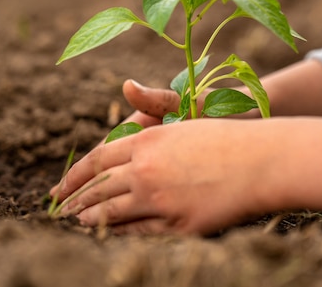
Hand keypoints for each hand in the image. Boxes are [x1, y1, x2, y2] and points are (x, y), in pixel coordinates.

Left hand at [49, 117, 321, 234]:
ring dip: (91, 218)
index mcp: (147, 139)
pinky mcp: (180, 223)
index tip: (59, 187)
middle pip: (98, 188)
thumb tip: (127, 87)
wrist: (263, 156)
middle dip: (74, 199)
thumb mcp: (192, 107)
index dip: (74, 175)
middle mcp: (147, 169)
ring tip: (77, 222)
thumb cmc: (228, 127)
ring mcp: (161, 198)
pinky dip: (120, 233)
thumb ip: (154, 100)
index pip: (97, 160)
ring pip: (113, 213)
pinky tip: (110, 234)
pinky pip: (140, 231)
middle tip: (58, 209)